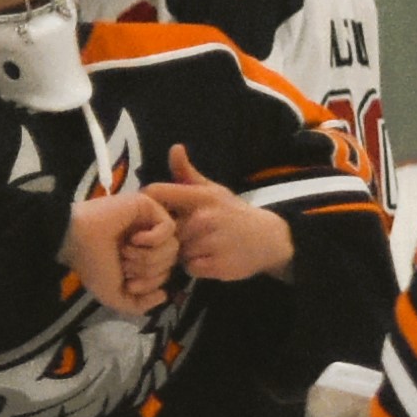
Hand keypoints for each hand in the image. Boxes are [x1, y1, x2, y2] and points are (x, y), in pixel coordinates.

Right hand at [68, 186, 179, 314]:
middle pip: (172, 261)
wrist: (76, 238)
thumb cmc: (92, 265)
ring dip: (148, 255)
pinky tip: (134, 238)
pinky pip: (169, 228)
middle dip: (148, 270)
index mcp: (142, 258)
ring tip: (125, 251)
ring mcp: (149, 222)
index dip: (150, 284)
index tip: (129, 283)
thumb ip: (139, 305)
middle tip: (124, 265)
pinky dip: (153, 239)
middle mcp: (148, 240)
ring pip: (173, 246)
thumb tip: (164, 295)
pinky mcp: (149, 206)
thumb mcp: (114, 295)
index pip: (166, 274)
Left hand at [147, 153, 297, 281]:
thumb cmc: (233, 213)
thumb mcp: (213, 190)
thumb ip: (187, 173)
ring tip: (200, 246)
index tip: (150, 212)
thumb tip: (175, 147)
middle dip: (170, 235)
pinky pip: (189, 268)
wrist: (269, 238)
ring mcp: (211, 243)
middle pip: (164, 230)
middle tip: (187, 234)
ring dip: (183, 253)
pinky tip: (208, 259)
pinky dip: (195, 266)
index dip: (147, 203)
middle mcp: (204, 218)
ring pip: (176, 252)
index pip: (157, 193)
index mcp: (200, 196)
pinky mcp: (216, 266)